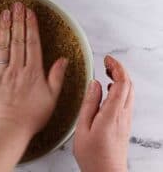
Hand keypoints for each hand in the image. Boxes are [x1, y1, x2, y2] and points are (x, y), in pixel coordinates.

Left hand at [0, 2, 67, 136]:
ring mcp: (1, 74)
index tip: (29, 13)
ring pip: (3, 46)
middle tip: (16, 5)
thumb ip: (57, 77)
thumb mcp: (51, 98)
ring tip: (5, 13)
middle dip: (18, 20)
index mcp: (33, 73)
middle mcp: (17, 69)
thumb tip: (62, 59)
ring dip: (4, 28)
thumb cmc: (31, 117)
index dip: (31, 26)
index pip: (32, 43)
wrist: (7, 130)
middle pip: (18, 40)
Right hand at [73, 55, 133, 171]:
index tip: (107, 59)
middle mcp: (123, 115)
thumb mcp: (83, 128)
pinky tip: (110, 90)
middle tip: (107, 63)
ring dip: (121, 79)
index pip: (122, 83)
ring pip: (129, 92)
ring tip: (107, 73)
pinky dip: (120, 89)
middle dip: (120, 70)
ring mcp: (126, 119)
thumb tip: (95, 84)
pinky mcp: (124, 124)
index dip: (117, 67)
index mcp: (112, 114)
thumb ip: (90, 104)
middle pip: (129, 85)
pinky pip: (126, 101)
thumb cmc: (93, 155)